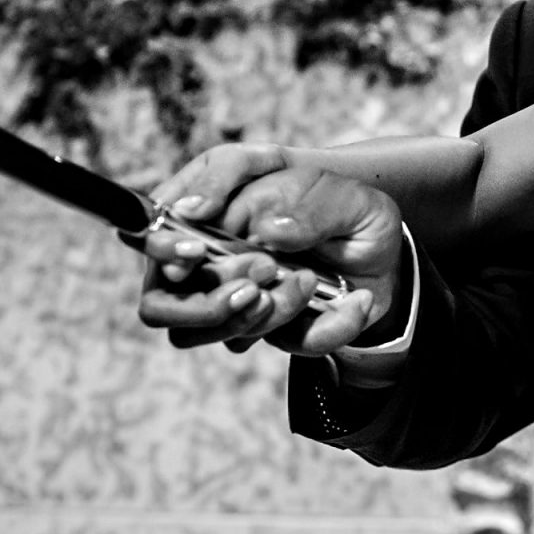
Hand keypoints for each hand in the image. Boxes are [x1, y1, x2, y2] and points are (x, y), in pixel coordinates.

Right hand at [134, 144, 406, 355]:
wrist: (381, 246)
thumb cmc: (340, 204)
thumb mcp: (332, 189)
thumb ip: (299, 201)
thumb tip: (264, 231)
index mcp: (207, 212)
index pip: (152, 235)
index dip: (163, 247)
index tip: (196, 250)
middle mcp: (208, 264)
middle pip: (161, 305)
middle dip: (208, 301)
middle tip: (266, 270)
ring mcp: (235, 303)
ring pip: (216, 335)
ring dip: (262, 316)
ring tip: (307, 280)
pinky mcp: (273, 330)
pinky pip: (288, 344)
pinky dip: (326, 328)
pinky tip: (354, 302)